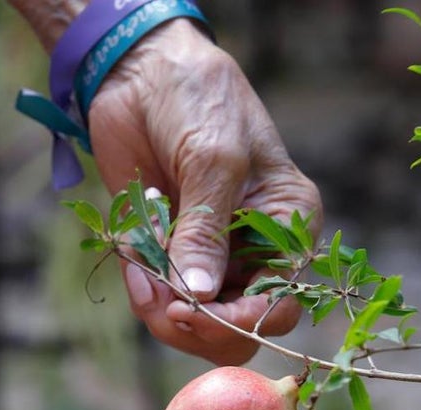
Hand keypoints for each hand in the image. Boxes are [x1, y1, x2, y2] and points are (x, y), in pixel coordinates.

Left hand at [88, 19, 322, 364]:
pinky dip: (141, 288)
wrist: (141, 71)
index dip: (242, 320)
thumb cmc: (198, 99)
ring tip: (142, 274)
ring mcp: (209, 255)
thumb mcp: (212, 159)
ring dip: (162, 308)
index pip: (281, 303)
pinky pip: (157, 295)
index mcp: (288, 227)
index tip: (195, 311)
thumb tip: (199, 295)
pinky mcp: (167, 252)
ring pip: (195, 320)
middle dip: (200, 326)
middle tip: (165, 307)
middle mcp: (254, 250)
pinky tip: (132, 258)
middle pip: (238, 326)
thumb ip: (206, 231)